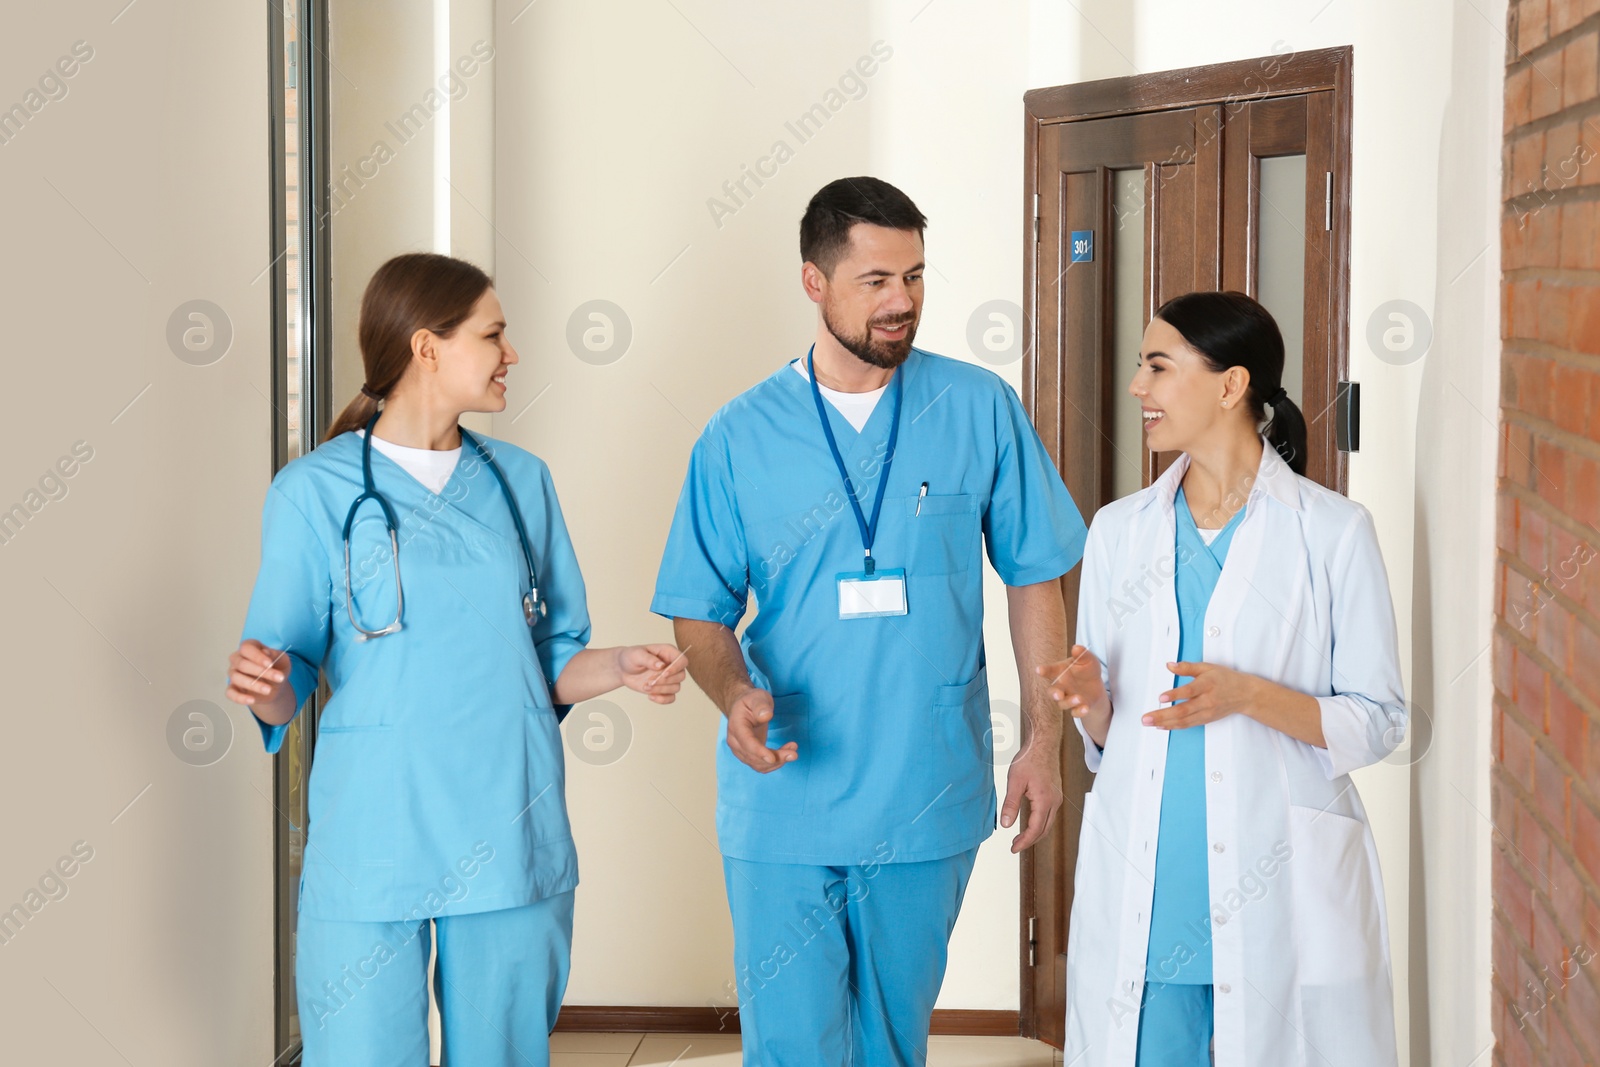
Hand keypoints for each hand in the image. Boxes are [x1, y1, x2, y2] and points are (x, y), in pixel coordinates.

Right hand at [225, 640, 288, 707]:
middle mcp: (237, 659)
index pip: (247, 648)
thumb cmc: (277, 667)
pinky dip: (240, 697)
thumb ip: (275, 655)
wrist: (275, 685)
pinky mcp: (232, 688)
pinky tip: (252, 700)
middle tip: (278, 678)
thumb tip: (265, 652)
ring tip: (269, 690)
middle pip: (242, 664)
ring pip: (236, 678)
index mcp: (249, 648)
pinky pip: (230, 693)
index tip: (270, 664)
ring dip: (254, 685)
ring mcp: (233, 674)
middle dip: (260, 672)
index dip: (257, 656)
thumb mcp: (282, 659)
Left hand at [617, 644, 687, 704]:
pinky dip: (662, 700)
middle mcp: (671, 665)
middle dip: (664, 681)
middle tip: (648, 681)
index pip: (682, 661)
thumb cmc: (631, 657)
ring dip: (660, 690)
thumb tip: (661, 665)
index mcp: (668, 653)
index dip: (676, 668)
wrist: (623, 669)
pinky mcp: (664, 689)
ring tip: (645, 687)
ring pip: (676, 688)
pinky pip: (671, 698)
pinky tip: (650, 696)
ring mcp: (669, 678)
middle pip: (680, 676)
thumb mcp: (636, 655)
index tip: (664, 674)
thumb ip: (649, 659)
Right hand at [725, 686, 796, 773]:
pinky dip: (775, 763)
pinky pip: (761, 765)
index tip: (772, 758)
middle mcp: (735, 742)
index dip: (759, 752)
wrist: (743, 708)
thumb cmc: (751, 701)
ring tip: (793, 751)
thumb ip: (761, 706)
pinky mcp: (748, 756)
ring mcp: (740, 751)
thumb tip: (766, 716)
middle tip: (794, 753)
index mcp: (736, 726)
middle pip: (753, 757)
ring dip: (777, 762)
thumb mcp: (757, 697)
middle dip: (775, 758)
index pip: (746, 742)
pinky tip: (786, 752)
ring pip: (758, 765)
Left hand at [1001, 745, 1062, 853]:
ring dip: (1035, 833)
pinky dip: (1040, 823)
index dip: (1024, 842)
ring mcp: (1057, 798)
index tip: (1013, 849)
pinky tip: (1030, 822)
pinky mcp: (1056, 794)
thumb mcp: (1015, 782)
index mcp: (1044, 801)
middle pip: (1044, 830)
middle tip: (1015, 846)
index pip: (1035, 830)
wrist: (1043, 744)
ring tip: (1020, 837)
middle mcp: (1054, 802)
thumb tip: (1005, 825)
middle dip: (1030, 840)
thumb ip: (1011, 804)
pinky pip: (1049, 815)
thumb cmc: (1029, 759)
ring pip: (1048, 823)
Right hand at [1036, 645, 1107, 717]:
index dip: (1044, 670)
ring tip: (1079, 698)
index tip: (1039, 670)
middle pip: (1052, 691)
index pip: (1050, 670)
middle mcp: (1061, 686)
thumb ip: (1083, 654)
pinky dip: (1079, 711)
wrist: (1096, 688)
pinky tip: (1085, 708)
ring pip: (1062, 703)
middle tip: (1058, 694)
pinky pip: (1075, 712)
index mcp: (1061, 672)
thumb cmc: (1087, 670)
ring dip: (1069, 702)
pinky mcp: (1077, 708)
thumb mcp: (1089, 660)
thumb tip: (1077, 648)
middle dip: (1054, 693)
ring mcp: (1068, 698)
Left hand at [1143, 661, 1258, 729]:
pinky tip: (1161, 726)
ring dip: (1165, 723)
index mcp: (1207, 685)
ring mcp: (1207, 712)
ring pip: (1184, 720)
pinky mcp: (1206, 719)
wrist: (1245, 694)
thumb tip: (1169, 665)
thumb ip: (1187, 667)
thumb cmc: (1226, 679)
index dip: (1175, 695)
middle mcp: (1207, 701)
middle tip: (1146, 718)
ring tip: (1149, 723)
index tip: (1161, 698)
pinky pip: (1188, 725)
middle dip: (1162, 715)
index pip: (1190, 691)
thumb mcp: (1207, 667)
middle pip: (1183, 710)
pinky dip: (1174, 726)